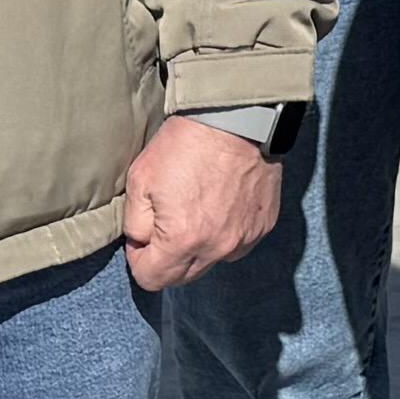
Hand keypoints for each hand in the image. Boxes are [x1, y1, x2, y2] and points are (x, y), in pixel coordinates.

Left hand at [124, 115, 287, 288]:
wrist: (238, 119)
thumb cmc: (185, 145)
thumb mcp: (140, 180)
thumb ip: (135, 223)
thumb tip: (141, 241)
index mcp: (183, 240)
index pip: (152, 279)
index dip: (138, 260)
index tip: (140, 237)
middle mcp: (218, 248)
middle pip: (183, 277)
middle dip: (167, 259)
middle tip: (164, 224)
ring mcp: (245, 238)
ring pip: (212, 262)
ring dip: (198, 248)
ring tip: (196, 211)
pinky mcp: (264, 225)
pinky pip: (238, 244)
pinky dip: (225, 233)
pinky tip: (220, 205)